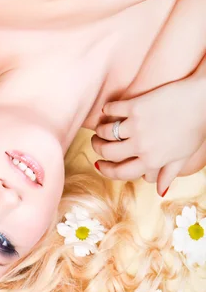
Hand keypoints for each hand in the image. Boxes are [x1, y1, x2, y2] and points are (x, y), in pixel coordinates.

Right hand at [92, 75, 205, 195]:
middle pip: (108, 153)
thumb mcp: (182, 157)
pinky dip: (106, 110)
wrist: (202, 99)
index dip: (106, 170)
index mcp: (151, 161)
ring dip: (99, 131)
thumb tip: (160, 192)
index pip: (120, 172)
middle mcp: (141, 146)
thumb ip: (167, 174)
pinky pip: (111, 110)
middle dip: (98, 149)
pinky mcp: (136, 106)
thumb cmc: (195, 128)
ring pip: (106, 132)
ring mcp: (137, 125)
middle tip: (96, 144)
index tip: (100, 165)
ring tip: (100, 129)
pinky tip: (107, 109)